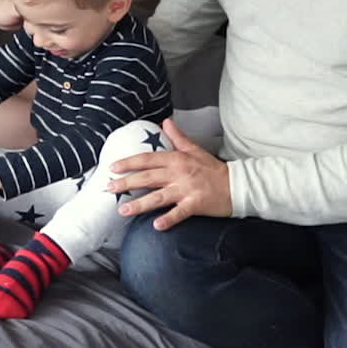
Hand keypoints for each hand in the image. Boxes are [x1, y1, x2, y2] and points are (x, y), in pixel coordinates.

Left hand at [106, 118, 231, 230]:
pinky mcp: (196, 204)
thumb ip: (177, 137)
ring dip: (139, 204)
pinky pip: (180, 213)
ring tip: (123, 210)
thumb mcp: (195, 150)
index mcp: (177, 159)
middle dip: (126, 183)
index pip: (147, 159)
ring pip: (158, 197)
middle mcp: (179, 173)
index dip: (129, 163)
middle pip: (147, 178)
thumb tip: (165, 121)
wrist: (237, 185)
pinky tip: (156, 226)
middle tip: (108, 188)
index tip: (112, 167)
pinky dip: (168, 219)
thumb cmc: (213, 169)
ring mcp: (187, 190)